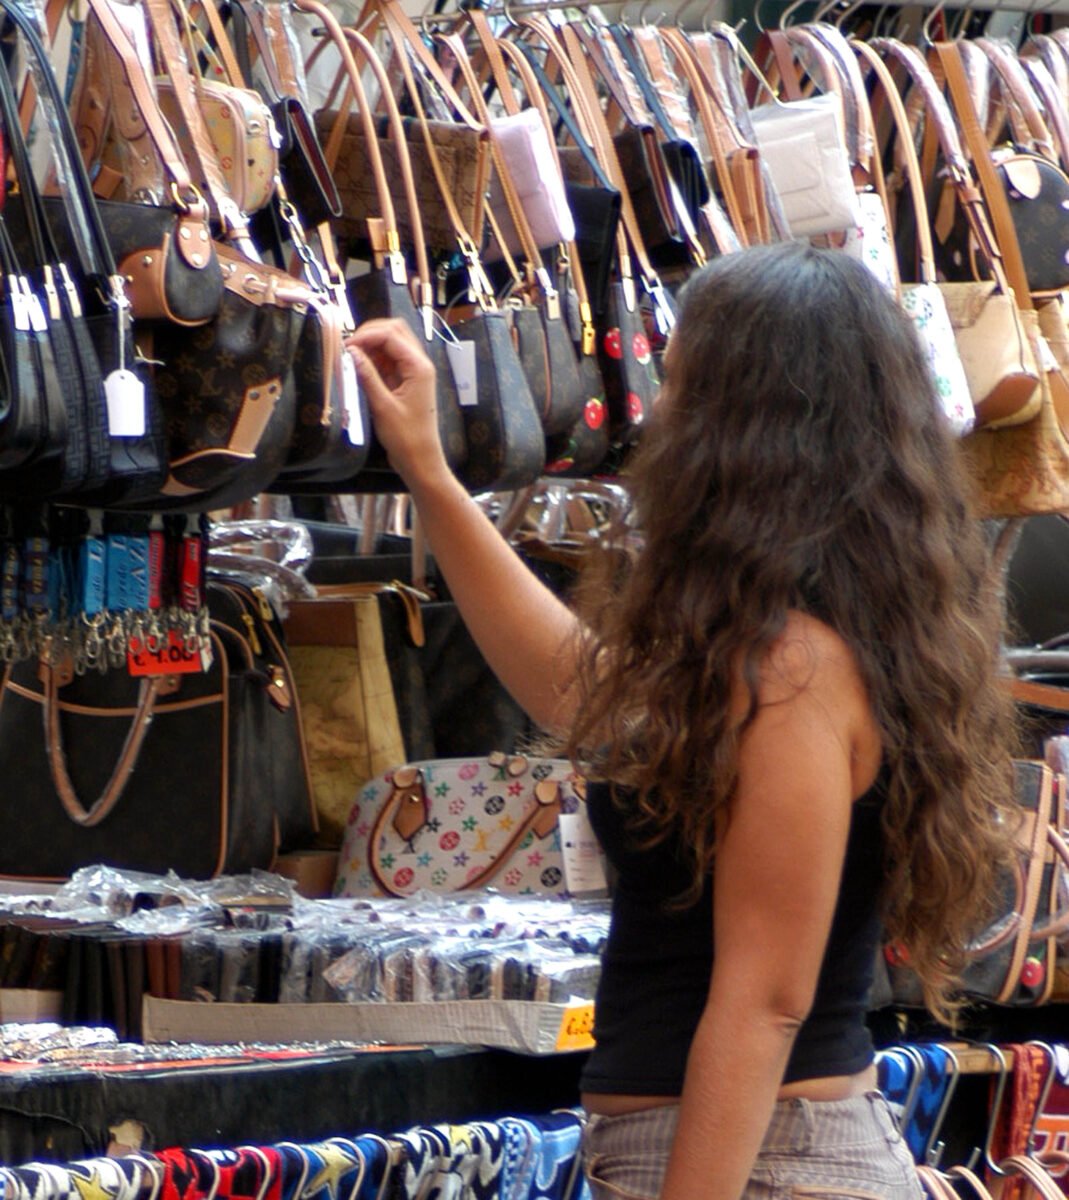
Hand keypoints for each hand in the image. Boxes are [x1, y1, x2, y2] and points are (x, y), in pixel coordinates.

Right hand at [347, 318, 448, 488]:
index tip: (346, 346)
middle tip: (349, 348)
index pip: (391, 335)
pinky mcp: (405, 381)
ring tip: (352, 358)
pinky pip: (389, 360)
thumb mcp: (382, 406)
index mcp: (418, 367)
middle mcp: (418, 364)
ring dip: (371, 346)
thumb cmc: (406, 437)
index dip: (366, 335)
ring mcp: (413, 372)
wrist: (420, 459)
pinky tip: (359, 368)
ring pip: (391, 344)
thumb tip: (351, 352)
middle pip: (395, 331)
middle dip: (370, 334)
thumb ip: (367, 376)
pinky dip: (373, 359)